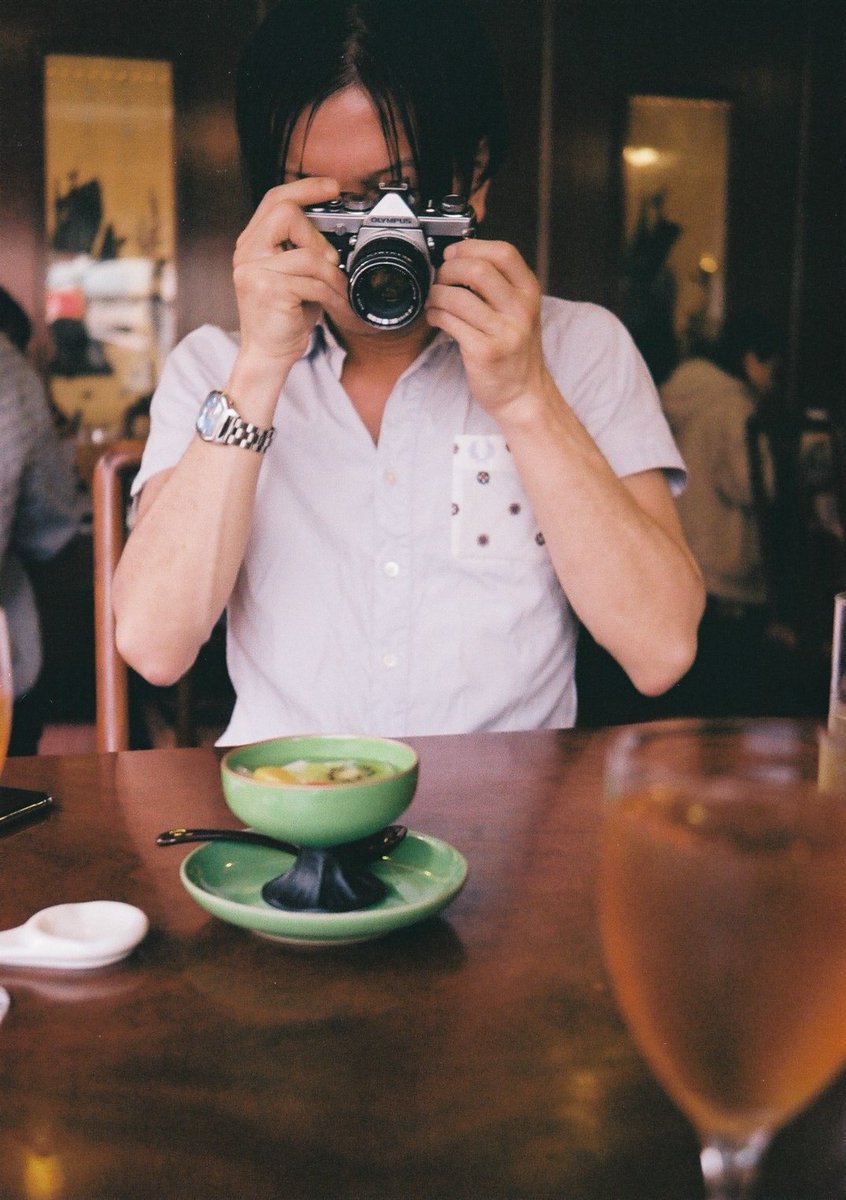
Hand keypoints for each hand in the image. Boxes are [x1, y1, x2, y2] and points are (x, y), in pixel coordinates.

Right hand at [232, 177, 348, 377]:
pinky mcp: (268, 290)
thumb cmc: (283, 318)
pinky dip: (331, 293)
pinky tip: (334, 303)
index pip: (275, 200)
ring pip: (308, 254)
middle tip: (329, 259)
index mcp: (253, 244)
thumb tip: (333, 232)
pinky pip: (312, 281)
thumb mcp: (295, 277)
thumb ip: (304, 251)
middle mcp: (247, 252)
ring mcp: (254, 270)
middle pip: (286, 212)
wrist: (267, 355)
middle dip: (317, 235)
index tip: (332, 186)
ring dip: (332, 274)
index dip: (305, 188)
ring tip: (337, 289)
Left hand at [425, 240, 549, 418]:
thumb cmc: (515, 351)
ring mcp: (504, 332)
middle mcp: (520, 310)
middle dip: (449, 270)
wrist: (523, 394)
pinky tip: (436, 318)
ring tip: (434, 301)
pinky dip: (436, 315)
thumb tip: (459, 260)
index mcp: (529, 292)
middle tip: (439, 279)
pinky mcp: (485, 352)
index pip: (503, 253)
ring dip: (437, 295)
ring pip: (458, 297)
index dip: (472, 247)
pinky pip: (451, 322)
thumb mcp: (519, 312)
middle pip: (478, 270)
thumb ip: (500, 286)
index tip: (453, 254)